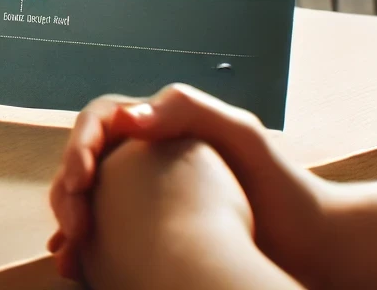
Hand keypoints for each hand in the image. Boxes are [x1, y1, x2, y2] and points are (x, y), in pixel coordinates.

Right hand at [48, 83, 332, 283]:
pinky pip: (102, 234)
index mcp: (157, 125)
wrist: (308, 241)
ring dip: (68, 222)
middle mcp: (143, 157)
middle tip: (75, 227)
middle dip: (68, 192)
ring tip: (70, 253)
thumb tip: (126, 117)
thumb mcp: (240, 131)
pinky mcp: (147, 231)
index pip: (98, 122)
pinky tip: (76, 265)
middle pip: (82, 163)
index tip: (83, 180)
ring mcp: (142, 195)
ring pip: (85, 200)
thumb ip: (187, 109)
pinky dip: (83, 248)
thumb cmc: (279, 182)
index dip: (79, 146)